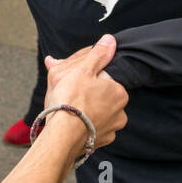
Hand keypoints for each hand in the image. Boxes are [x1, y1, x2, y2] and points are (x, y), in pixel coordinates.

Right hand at [42, 35, 128, 154]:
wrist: (61, 136)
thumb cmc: (71, 100)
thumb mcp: (83, 70)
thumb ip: (98, 54)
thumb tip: (110, 40)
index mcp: (119, 93)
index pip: (107, 80)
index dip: (90, 78)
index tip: (77, 80)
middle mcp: (120, 113)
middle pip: (103, 98)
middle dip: (89, 95)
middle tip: (70, 94)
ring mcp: (111, 130)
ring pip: (98, 114)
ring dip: (87, 111)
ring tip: (69, 109)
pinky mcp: (99, 143)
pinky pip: (92, 129)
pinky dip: (84, 125)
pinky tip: (72, 122)